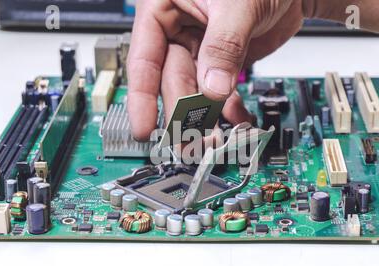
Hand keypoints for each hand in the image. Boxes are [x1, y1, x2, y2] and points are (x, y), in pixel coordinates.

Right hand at [127, 0, 307, 140]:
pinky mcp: (223, 62)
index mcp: (165, 8)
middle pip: (173, 81)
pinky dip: (229, 108)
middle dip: (182, 112)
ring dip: (205, 117)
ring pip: (196, 91)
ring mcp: (202, 49)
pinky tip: (236, 120)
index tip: (144, 127)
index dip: (142, 97)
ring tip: (211, 140)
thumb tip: (212, 88)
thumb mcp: (236, 3)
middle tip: (187, 140)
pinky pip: (221, 91)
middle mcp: (179, 31)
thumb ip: (223, 45)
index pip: (144, 58)